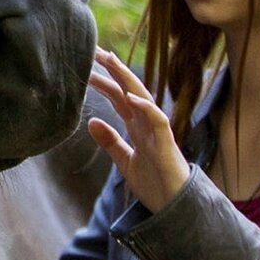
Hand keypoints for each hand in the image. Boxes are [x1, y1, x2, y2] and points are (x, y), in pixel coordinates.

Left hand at [86, 48, 190, 213]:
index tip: (87, 66)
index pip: (119, 97)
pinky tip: (130, 96)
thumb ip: (110, 141)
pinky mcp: (166, 144)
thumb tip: (91, 121)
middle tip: (96, 51)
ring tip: (112, 61)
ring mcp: (158, 132)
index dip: (104, 80)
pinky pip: (157, 120)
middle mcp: (148, 124)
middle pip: (129, 90)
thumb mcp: (124, 161)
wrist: (173, 208)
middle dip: (114, 70)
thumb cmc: (154, 184)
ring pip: (143, 98)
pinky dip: (145, 107)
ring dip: (127, 79)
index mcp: (137, 127)